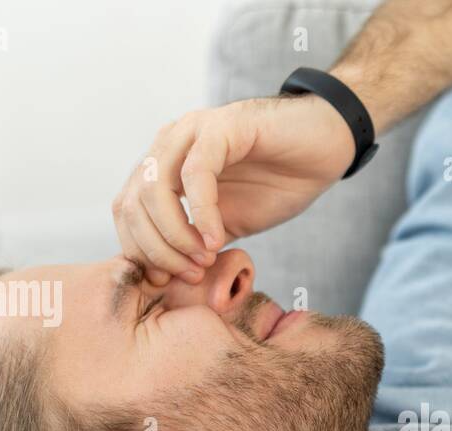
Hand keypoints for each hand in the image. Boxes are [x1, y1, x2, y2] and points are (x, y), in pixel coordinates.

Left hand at [112, 94, 354, 284]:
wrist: (324, 148)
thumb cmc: (279, 183)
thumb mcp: (229, 225)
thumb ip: (196, 244)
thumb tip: (169, 279)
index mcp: (165, 167)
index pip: (127, 210)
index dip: (140, 251)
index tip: (165, 282)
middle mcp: (170, 145)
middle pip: (132, 202)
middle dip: (156, 249)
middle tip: (190, 276)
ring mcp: (192, 132)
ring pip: (154, 187)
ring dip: (175, 234)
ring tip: (203, 260)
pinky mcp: (222, 127)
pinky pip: (195, 174)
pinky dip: (201, 213)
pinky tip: (217, 239)